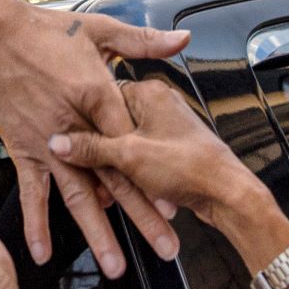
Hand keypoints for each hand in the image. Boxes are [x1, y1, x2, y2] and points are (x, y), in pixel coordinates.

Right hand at [0, 7, 188, 275]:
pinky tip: (42, 252)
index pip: (135, 145)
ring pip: (79, 194)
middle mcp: (76, 126)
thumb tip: (180, 39)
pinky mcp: (24, 149)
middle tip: (164, 247)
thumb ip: (143, 41)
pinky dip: (36, 223)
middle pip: (116, 180)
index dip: (156, 177)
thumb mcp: (100, 30)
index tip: (175, 204)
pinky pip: (32, 192)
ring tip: (114, 264)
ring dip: (97, 232)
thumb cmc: (45, 30)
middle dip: (142, 217)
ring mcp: (48, 143)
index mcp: (99, 95)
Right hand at [48, 78, 272, 239]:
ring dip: (112, 170)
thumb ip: (92, 148)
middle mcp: (156, 106)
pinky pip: (137, 160)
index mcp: (148, 93)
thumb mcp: (131, 155)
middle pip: (111, 125)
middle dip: (96, 152)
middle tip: (83, 170)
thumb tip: (59, 142)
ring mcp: (162, 129)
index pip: (102, 97)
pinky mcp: (167, 152)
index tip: (67, 142)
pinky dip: (127, 176)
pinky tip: (120, 194)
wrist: (228, 194)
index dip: (82, 124)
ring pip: (123, 146)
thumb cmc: (190, 166)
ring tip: (103, 194)